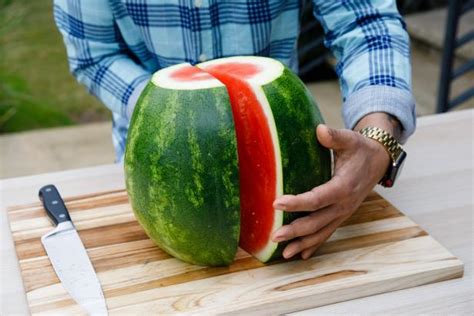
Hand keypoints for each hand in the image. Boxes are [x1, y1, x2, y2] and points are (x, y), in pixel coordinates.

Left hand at [271, 114, 398, 259]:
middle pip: (317, 222)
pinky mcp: (341, 216)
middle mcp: (344, 205)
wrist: (379, 161)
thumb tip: (320, 130)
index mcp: (343, 187)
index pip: (317, 198)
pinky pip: (327, 233)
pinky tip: (301, 255)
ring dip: (303, 244)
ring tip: (283, 254)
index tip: (276, 203)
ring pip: (321, 233)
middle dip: (295, 231)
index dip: (297, 202)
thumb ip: (334, 136)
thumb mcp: (350, 139)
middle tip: (274, 236)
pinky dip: (314, 245)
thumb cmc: (360, 149)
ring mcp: (343, 213)